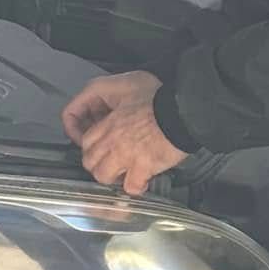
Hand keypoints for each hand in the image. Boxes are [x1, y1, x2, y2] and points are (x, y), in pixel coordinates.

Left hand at [61, 71, 187, 196]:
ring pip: (103, 176)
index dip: (90, 146)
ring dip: (112, 177)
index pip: (85, 141)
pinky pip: (131, 187)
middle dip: (98, 163)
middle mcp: (112, 140)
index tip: (99, 148)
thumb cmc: (161, 96)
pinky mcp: (143, 167)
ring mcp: (126, 155)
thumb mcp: (131, 82)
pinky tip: (142, 182)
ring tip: (123, 173)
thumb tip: (114, 104)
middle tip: (110, 161)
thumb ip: (115, 92)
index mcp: (109, 122)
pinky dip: (136, 187)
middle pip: (89, 161)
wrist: (182, 110)